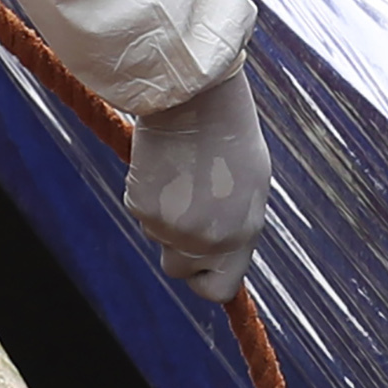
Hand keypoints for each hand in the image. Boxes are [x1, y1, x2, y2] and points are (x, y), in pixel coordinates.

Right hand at [122, 62, 270, 306]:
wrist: (197, 98)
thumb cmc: (229, 133)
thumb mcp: (247, 188)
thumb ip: (233, 226)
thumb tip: (217, 251)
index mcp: (242, 235)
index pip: (220, 290)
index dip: (205, 279)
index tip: (199, 263)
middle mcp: (208, 239)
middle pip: (178, 267)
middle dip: (176, 247)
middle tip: (181, 208)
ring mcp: (173, 227)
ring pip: (156, 236)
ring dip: (163, 214)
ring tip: (180, 173)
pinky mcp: (143, 208)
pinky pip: (139, 212)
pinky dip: (146, 192)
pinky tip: (163, 164)